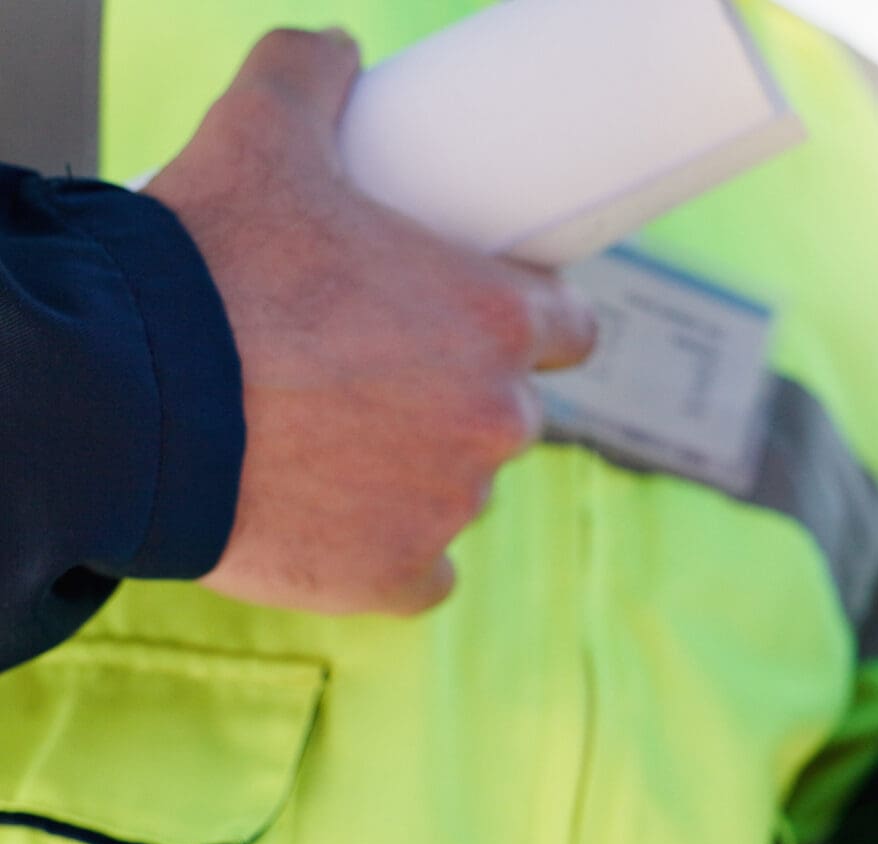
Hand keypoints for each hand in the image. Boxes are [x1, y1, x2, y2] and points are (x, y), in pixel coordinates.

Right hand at [148, 29, 597, 614]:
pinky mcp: (399, 575)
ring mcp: (453, 503)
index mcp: (498, 319)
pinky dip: (388, 554)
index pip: (567, 330)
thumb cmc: (206, 265)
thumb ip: (309, 78)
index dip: (529, 326)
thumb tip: (334, 48)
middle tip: (373, 379)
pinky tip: (340, 523)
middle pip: (506, 412)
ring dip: (419, 471)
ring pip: (458, 489)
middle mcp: (498, 417)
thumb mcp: (260, 136)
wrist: (128, 397)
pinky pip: (423, 573)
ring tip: (330, 442)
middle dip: (457, 398)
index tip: (483, 324)